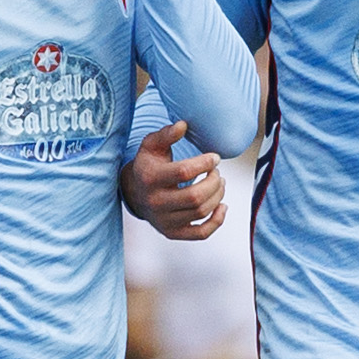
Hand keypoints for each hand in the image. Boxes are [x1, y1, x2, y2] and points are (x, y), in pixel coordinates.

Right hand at [120, 121, 225, 240]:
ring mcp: (163, 221)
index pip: (184, 172)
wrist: (136, 194)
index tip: (215, 157)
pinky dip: (217, 221)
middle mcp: (155, 203)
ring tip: (219, 182)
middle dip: (214, 182)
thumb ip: (166, 134)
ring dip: (218, 196)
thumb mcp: (152, 146)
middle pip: (195, 196)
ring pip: (201, 212)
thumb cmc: (150, 165)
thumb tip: (183, 124)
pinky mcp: (172, 233)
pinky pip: (201, 233)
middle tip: (217, 172)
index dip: (205, 163)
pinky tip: (222, 206)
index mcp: (149, 178)